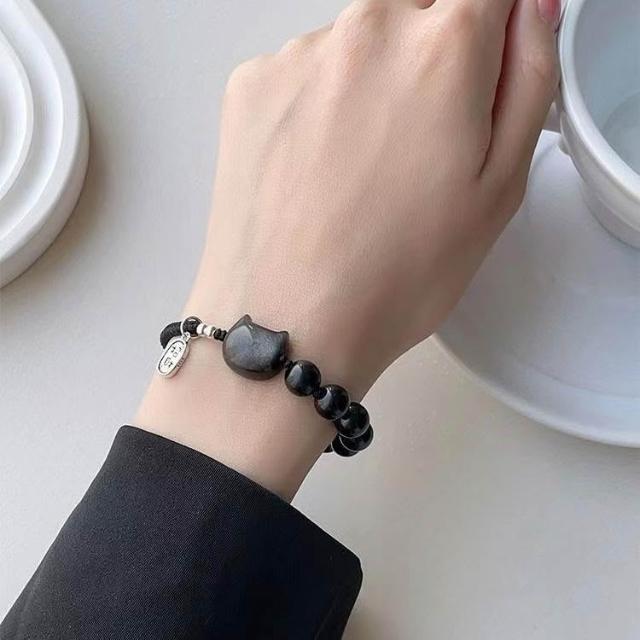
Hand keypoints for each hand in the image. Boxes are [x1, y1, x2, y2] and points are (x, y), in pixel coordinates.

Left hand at [137, 0, 559, 498]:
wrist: (289, 322)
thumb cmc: (394, 275)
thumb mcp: (498, 189)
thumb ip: (528, 80)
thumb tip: (527, 13)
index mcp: (442, 49)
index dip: (489, 35)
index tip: (477, 80)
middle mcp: (365, 31)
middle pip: (418, 11)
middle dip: (430, 61)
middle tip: (418, 144)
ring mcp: (297, 55)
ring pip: (356, 45)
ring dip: (368, 87)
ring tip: (358, 174)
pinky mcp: (249, 85)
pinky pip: (303, 74)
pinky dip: (316, 108)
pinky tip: (314, 172)